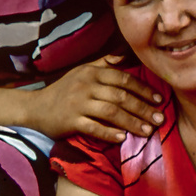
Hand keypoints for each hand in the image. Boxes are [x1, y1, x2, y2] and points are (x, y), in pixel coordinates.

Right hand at [24, 56, 163, 141]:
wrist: (35, 108)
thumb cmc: (63, 90)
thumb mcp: (82, 71)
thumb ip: (104, 63)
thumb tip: (125, 56)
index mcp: (92, 72)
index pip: (123, 78)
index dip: (143, 89)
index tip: (159, 100)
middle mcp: (86, 85)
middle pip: (121, 97)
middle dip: (143, 109)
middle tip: (160, 119)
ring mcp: (77, 104)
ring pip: (111, 112)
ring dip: (132, 122)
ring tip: (148, 131)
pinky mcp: (70, 121)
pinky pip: (94, 128)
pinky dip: (109, 133)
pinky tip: (123, 138)